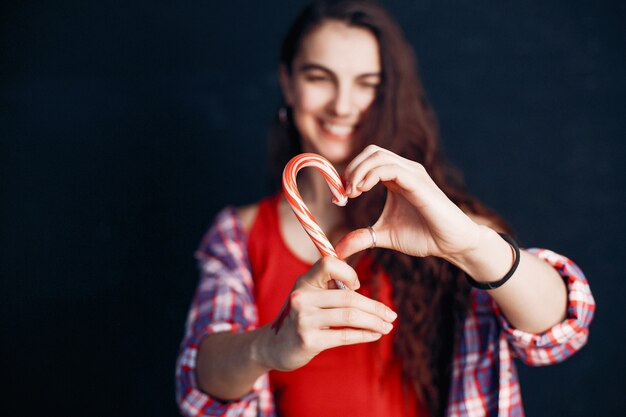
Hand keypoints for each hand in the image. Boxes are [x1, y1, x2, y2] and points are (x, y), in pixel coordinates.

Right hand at [258, 256, 396, 371]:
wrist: (274, 346)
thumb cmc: (300, 317)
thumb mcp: (309, 296)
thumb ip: (330, 287)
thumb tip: (361, 287)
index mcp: (304, 281)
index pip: (329, 264)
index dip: (348, 272)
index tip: (358, 286)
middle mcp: (301, 297)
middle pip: (348, 296)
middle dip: (375, 306)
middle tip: (391, 314)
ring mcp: (304, 319)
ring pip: (350, 316)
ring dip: (374, 322)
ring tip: (388, 326)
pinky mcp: (309, 340)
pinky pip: (344, 335)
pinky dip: (364, 334)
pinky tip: (375, 335)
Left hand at [336, 145, 482, 260]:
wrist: (451, 244)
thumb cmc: (423, 236)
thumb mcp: (384, 236)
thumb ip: (362, 238)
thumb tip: (338, 250)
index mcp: (396, 178)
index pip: (368, 160)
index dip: (350, 172)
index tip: (341, 195)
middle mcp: (404, 170)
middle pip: (371, 151)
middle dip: (351, 168)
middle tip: (344, 193)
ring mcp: (412, 173)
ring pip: (377, 155)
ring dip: (358, 171)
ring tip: (352, 192)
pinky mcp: (418, 182)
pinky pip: (390, 168)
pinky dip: (371, 175)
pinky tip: (362, 190)